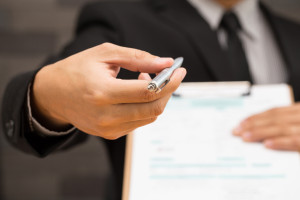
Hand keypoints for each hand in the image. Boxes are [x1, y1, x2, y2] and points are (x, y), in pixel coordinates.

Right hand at [31, 43, 185, 138]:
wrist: (52, 95)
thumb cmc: (76, 69)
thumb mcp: (105, 54)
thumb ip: (138, 58)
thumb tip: (166, 63)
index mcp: (103, 93)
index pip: (148, 92)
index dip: (170, 81)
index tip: (180, 70)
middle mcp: (106, 116)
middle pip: (153, 109)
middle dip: (168, 91)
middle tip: (170, 76)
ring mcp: (108, 129)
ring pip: (149, 117)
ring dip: (156, 98)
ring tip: (144, 80)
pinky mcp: (110, 134)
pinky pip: (138, 122)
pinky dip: (145, 107)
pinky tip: (136, 93)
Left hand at [233, 103, 299, 150]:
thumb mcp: (297, 125)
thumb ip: (285, 124)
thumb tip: (260, 130)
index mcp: (299, 110)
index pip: (275, 112)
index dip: (256, 117)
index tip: (241, 123)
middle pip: (275, 118)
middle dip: (253, 125)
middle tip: (237, 131)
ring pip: (281, 127)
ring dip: (261, 132)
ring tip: (246, 137)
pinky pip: (294, 140)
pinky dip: (280, 142)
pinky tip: (267, 144)